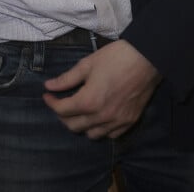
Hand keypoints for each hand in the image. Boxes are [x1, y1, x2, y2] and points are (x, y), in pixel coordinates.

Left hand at [43, 39, 160, 139]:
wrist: (146, 58)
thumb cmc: (115, 57)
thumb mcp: (88, 64)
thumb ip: (67, 78)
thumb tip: (49, 86)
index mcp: (89, 101)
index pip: (62, 110)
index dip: (51, 102)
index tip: (47, 95)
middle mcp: (101, 117)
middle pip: (74, 126)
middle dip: (63, 115)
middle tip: (61, 103)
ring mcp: (117, 122)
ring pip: (92, 135)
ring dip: (82, 125)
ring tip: (80, 111)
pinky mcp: (130, 122)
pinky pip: (111, 135)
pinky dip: (101, 129)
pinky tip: (99, 117)